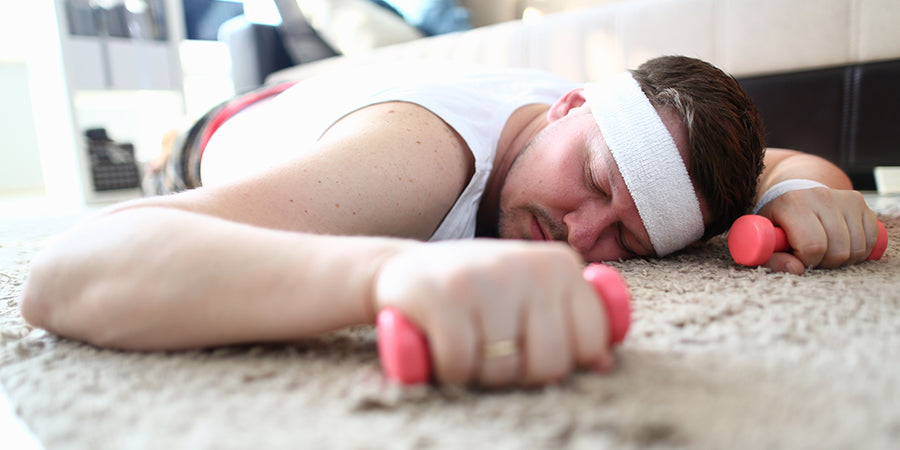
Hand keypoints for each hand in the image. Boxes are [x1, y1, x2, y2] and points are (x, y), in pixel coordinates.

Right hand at [372, 240, 612, 387]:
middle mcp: (530, 265)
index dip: (561, 362)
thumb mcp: (528, 295)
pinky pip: (461, 365)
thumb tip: (605, 365)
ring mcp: (488, 278)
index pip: (591, 342)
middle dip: (518, 373)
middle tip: (493, 351)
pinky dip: (447, 370)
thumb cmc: (477, 291)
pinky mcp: (445, 296)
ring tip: (465, 343)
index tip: (531, 350)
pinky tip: (439, 346)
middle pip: (549, 364)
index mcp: (561, 264)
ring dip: (478, 373)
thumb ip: (569, 322)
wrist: (402, 269)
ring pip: (503, 369)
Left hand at [756, 186, 879, 273]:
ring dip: (842, 259)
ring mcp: (842, 198)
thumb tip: (796, 270)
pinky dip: (859, 251)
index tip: (799, 259)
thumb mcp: (765, 239)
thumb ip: (771, 258)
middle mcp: (820, 196)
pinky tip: (841, 246)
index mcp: (793, 204)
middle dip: (825, 263)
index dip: (808, 261)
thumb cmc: (776, 221)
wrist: (791, 192)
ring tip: (825, 252)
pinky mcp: (858, 201)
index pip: (813, 245)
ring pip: (857, 247)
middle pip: (838, 249)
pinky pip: (870, 238)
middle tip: (813, 258)